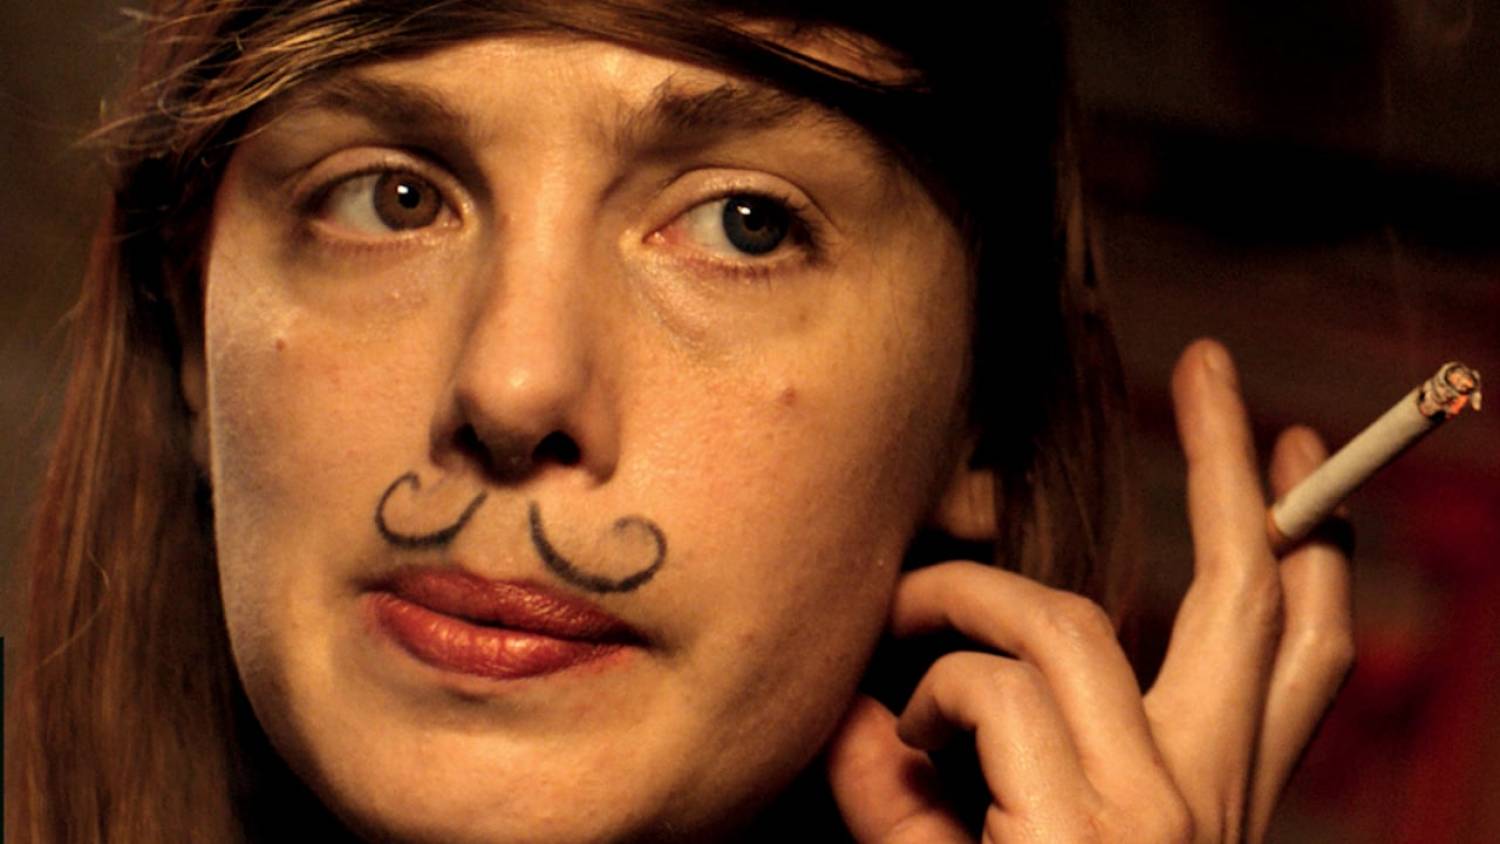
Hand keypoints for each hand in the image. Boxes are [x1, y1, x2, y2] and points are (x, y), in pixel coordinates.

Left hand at [825, 340, 1353, 841]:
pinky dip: (932, 688)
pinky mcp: (1089, 830)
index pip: (1298, 656)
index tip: (1292, 464)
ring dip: (971, 595)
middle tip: (1212, 370)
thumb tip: (863, 713)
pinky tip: (904, 733)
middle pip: (1247, 602)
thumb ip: (923, 785)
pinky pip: (996, 685)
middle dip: (1229, 469)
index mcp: (1211, 803)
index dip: (1309, 549)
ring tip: (908, 608)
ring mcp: (1158, 816)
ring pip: (1074, 624)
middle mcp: (1208, 806)